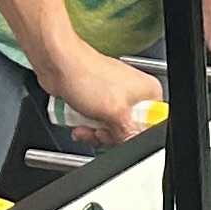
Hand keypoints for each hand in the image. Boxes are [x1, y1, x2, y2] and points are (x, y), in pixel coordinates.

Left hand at [42, 49, 163, 145]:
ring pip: (111, 129)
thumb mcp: (114, 112)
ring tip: (85, 127)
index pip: (153, 124)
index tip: (122, 136)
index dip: (137, 135)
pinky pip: (98, 123)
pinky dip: (87, 127)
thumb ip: (129, 134)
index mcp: (149, 92)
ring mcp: (115, 97)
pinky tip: (79, 124)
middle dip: (110, 136)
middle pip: (131, 130)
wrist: (57, 63)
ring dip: (95, 133)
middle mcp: (134, 94)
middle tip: (100, 131)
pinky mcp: (97, 101)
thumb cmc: (85, 75)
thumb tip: (134, 145)